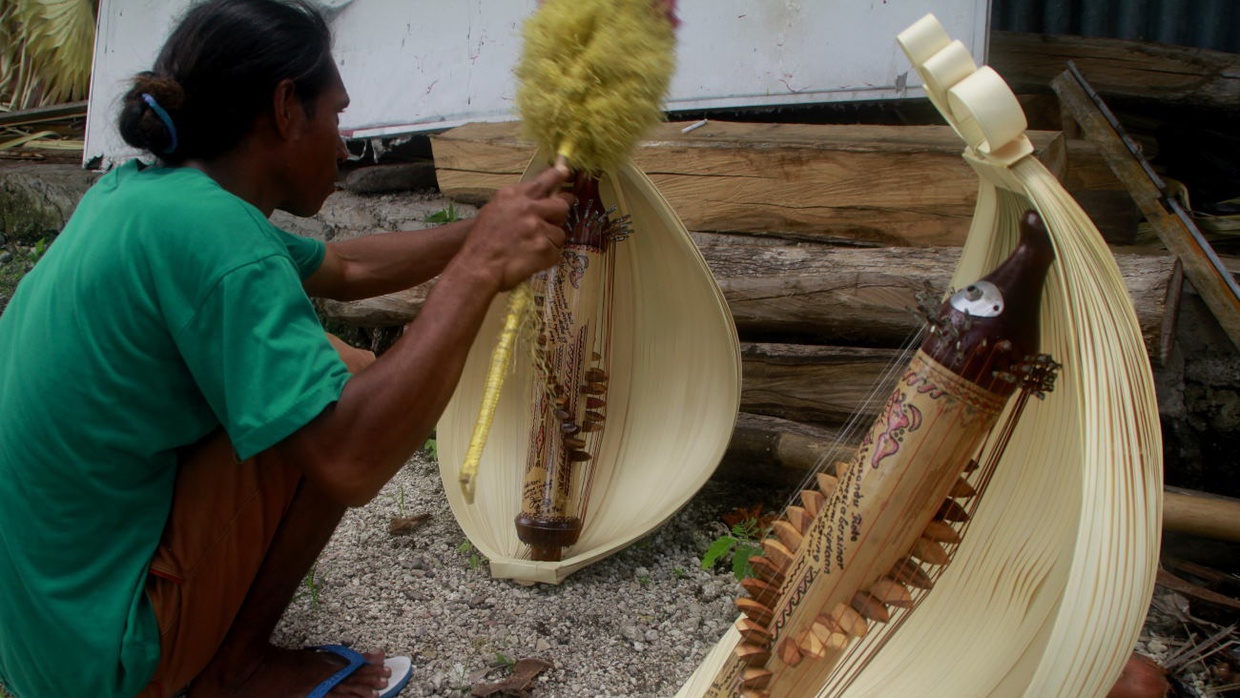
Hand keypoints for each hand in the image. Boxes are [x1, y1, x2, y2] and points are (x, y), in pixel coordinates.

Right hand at [459, 164, 571, 291]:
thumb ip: (515, 203)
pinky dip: (546, 259)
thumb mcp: (493, 211)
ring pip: (559, 233)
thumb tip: (535, 201)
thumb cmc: (481, 243)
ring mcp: (537, 227)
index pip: (543, 181)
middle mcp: (527, 207)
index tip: (565, 172)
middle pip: (561, 205)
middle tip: (554, 221)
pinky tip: (531, 261)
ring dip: (550, 242)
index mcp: (513, 195)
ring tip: (531, 250)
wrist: (477, 267)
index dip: (557, 176)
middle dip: (560, 214)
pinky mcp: (544, 246)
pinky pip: (556, 252)